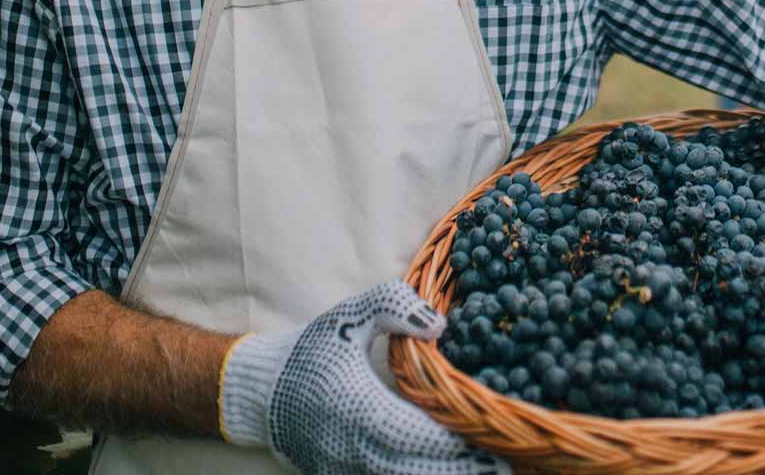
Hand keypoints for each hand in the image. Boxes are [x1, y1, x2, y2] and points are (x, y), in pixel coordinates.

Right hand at [219, 280, 507, 474]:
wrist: (260, 392)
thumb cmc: (309, 350)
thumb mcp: (348, 317)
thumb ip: (393, 306)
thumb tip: (439, 324)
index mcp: (359, 408)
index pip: (416, 436)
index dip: (454, 445)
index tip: (492, 445)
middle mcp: (355, 447)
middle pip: (417, 469)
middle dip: (460, 469)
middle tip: (504, 466)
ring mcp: (348, 468)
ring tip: (485, 470)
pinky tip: (449, 469)